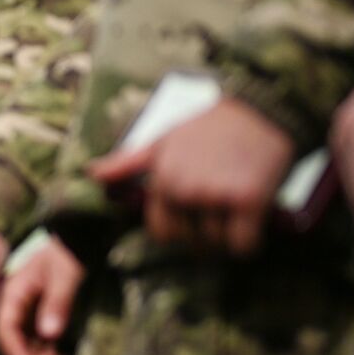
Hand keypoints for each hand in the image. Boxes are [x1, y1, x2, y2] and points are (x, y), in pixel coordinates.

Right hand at [0, 238, 82, 354]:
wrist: (73, 240)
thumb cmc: (65, 253)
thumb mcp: (65, 275)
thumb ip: (58, 303)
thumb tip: (50, 335)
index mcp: (12, 294)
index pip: (5, 330)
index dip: (16, 353)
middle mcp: (15, 307)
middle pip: (14, 342)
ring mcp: (26, 312)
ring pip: (26, 344)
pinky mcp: (38, 316)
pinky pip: (38, 340)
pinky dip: (48, 353)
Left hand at [88, 97, 293, 254]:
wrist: (262, 109)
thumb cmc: (211, 127)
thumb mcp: (163, 140)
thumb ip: (128, 163)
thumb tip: (91, 174)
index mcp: (162, 178)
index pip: (162, 233)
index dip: (181, 231)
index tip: (196, 218)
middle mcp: (184, 188)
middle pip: (191, 241)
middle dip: (206, 234)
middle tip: (221, 210)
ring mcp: (215, 194)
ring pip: (218, 243)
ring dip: (229, 234)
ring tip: (237, 205)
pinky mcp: (248, 200)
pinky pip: (243, 245)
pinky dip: (249, 241)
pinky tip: (254, 219)